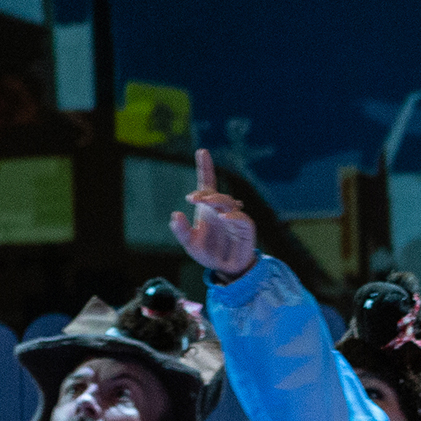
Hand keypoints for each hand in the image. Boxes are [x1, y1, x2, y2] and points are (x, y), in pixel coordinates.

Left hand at [168, 148, 257, 278]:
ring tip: (206, 204)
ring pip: (228, 203)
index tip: (202, 151)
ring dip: (217, 201)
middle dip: (206, 194)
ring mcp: (235, 217)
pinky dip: (233, 216)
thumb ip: (181, 231)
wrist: (226, 269)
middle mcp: (221, 209)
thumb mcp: (190, 244)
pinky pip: (241, 218)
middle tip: (194, 199)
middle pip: (216, 194)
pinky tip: (224, 217)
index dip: (205, 167)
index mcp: (207, 209)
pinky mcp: (246, 228)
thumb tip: (174, 214)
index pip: (207, 184)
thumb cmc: (209, 253)